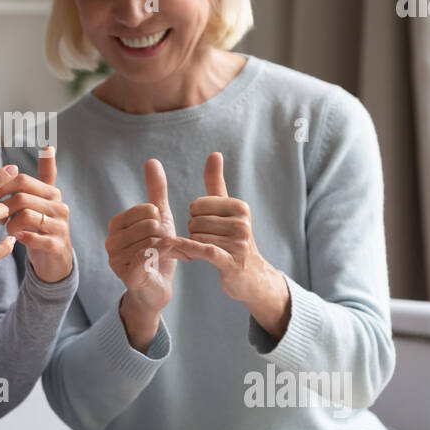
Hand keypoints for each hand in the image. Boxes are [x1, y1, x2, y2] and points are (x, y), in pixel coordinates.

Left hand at [0, 146, 73, 283]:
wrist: (55, 260)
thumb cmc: (42, 226)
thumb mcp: (41, 200)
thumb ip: (44, 175)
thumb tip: (48, 145)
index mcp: (51, 193)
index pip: (22, 180)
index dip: (1, 187)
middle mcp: (59, 206)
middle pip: (22, 197)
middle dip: (3, 207)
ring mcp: (60, 226)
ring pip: (26, 216)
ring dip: (10, 223)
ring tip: (7, 229)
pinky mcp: (57, 245)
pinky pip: (33, 237)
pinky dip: (20, 238)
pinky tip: (15, 239)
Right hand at [104, 159, 193, 350]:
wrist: (156, 290)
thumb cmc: (157, 252)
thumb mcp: (159, 219)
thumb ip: (155, 191)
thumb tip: (152, 161)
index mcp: (116, 224)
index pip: (145, 210)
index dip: (161, 219)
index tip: (165, 230)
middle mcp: (111, 241)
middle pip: (148, 225)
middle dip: (165, 234)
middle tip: (171, 244)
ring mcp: (116, 259)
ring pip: (150, 241)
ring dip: (167, 247)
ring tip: (171, 253)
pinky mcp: (126, 275)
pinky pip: (147, 256)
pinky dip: (164, 254)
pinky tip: (170, 258)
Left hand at [172, 152, 290, 335]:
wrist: (250, 276)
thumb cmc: (234, 238)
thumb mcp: (227, 209)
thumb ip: (216, 182)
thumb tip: (214, 154)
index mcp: (240, 207)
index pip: (197, 205)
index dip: (195, 215)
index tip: (206, 224)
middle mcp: (242, 223)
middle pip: (195, 221)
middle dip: (194, 231)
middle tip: (207, 240)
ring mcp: (238, 244)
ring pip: (196, 237)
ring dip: (194, 245)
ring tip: (208, 249)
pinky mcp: (230, 262)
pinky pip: (203, 250)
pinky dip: (188, 248)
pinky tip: (178, 248)